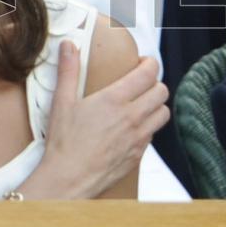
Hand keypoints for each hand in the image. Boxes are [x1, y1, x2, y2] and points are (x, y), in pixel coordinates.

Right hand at [19, 40, 169, 198]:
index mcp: (115, 100)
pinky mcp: (138, 155)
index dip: (149, 63)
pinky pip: (153, 135)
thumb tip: (69, 46)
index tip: (141, 63)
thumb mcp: (62, 102)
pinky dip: (148, 127)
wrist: (68, 180)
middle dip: (154, 83)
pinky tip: (131, 127)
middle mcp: (132, 117)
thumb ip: (68, 71)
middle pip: (162, 91)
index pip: (149, 72)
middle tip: (140, 83)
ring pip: (163, 113)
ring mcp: (138, 138)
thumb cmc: (64, 143)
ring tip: (140, 104)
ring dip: (155, 105)